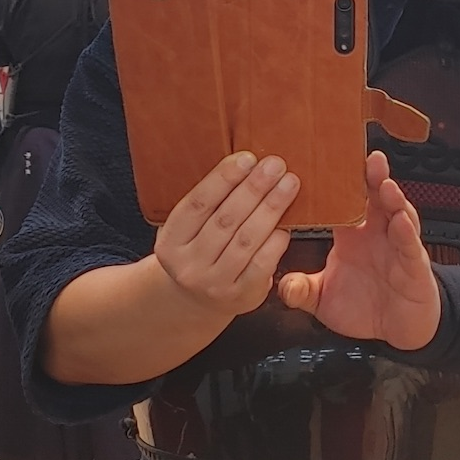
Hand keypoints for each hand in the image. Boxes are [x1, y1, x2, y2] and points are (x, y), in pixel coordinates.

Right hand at [152, 151, 299, 323]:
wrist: (197, 300)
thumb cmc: (199, 250)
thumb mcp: (187, 229)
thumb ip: (207, 202)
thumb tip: (244, 163)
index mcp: (171, 241)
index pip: (197, 203)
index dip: (223, 178)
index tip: (247, 158)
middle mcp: (188, 265)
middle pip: (225, 219)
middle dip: (254, 188)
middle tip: (275, 165)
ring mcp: (214, 283)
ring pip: (246, 240)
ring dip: (271, 208)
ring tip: (288, 185)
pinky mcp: (240, 296)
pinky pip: (262, 264)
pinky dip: (276, 241)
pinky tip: (286, 224)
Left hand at [278, 152, 440, 349]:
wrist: (396, 329)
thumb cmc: (364, 306)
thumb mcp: (323, 300)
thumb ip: (302, 291)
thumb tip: (282, 286)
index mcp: (352, 235)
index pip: (343, 202)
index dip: (337, 183)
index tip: (325, 162)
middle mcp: (377, 234)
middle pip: (375, 198)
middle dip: (373, 177)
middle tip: (367, 158)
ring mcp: (398, 247)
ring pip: (398, 214)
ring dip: (392, 198)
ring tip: (385, 184)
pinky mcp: (414, 266)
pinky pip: (410, 246)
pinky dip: (406, 233)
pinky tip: (400, 221)